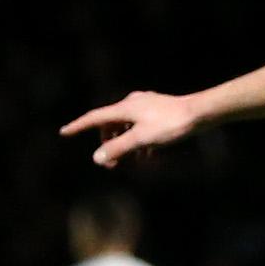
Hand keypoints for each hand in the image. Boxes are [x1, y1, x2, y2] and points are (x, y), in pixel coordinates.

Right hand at [61, 91, 201, 167]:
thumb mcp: (142, 139)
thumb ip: (119, 148)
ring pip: (128, 126)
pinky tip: (148, 154)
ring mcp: (147, 106)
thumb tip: (97, 158)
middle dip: (109, 142)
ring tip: (131, 161)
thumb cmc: (171, 124)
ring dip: (126, 143)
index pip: (95, 118)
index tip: (64, 132)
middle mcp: (133, 103)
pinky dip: (140, 140)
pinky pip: (142, 126)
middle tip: (111, 162)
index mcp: (124, 108)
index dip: (79, 126)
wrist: (200, 113)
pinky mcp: (159, 111)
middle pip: (111, 123)